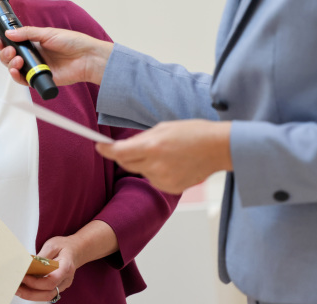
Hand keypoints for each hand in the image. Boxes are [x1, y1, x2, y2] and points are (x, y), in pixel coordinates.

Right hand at [0, 26, 112, 86]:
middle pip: (11, 57)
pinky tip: (16, 71)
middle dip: (6, 54)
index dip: (4, 43)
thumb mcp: (48, 33)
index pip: (15, 44)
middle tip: (10, 51)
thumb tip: (9, 33)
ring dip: (10, 64)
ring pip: (15, 69)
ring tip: (17, 61)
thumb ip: (27, 34)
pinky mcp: (41, 79)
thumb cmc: (72, 42)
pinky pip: (25, 81)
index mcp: (35, 43)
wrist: (87, 57)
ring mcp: (37, 68)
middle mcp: (34, 56)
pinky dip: (17, 77)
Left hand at [15, 235, 79, 301]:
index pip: (51, 281)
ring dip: (30, 295)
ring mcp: (63, 285)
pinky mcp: (58, 287)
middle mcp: (66, 279)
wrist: (76, 250)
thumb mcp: (52, 245)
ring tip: (17, 289)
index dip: (35, 282)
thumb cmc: (65, 246)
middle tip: (16, 287)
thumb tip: (28, 265)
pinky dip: (34, 292)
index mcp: (66, 267)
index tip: (23, 277)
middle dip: (29, 293)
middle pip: (48, 293)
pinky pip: (46, 294)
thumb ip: (41, 257)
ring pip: (47, 296)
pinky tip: (24, 287)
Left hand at [96, 120, 232, 193]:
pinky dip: (157, 172)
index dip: (106, 150)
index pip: (119, 152)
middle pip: (126, 164)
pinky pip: (154, 180)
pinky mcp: (171, 188)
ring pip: (141, 171)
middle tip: (139, 146)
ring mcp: (163, 179)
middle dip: (126, 155)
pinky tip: (173, 164)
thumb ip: (142, 138)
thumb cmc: (193, 133)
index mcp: (152, 146)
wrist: (218, 148)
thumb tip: (127, 146)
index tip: (99, 146)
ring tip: (166, 154)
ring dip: (145, 163)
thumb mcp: (163, 128)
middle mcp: (155, 165)